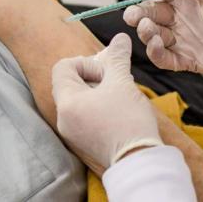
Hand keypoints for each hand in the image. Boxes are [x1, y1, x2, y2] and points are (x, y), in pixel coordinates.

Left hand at [52, 34, 163, 170]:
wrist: (140, 162)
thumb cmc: (129, 122)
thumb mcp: (123, 83)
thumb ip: (117, 58)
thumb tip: (120, 39)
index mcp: (67, 103)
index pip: (62, 67)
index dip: (84, 63)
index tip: (105, 73)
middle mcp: (63, 119)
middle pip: (69, 83)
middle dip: (93, 77)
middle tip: (114, 81)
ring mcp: (72, 133)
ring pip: (78, 100)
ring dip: (97, 92)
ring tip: (118, 96)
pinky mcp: (83, 143)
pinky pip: (83, 116)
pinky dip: (97, 108)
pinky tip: (117, 111)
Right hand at [105, 0, 202, 80]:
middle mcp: (182, 17)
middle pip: (149, 11)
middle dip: (137, 12)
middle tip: (135, 15)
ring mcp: (184, 39)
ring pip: (153, 35)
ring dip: (146, 31)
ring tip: (151, 29)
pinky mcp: (188, 60)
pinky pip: (164, 57)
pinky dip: (155, 52)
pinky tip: (156, 46)